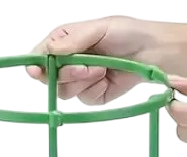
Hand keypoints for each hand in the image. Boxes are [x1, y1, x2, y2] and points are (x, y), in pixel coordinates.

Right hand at [26, 16, 160, 104]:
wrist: (150, 53)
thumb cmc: (126, 34)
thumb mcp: (99, 28)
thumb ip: (73, 40)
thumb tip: (50, 50)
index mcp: (65, 42)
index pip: (40, 55)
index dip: (36, 64)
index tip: (37, 70)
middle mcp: (69, 62)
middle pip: (50, 78)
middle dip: (66, 74)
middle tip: (84, 67)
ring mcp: (79, 81)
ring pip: (65, 91)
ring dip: (83, 81)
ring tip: (102, 69)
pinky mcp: (92, 96)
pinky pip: (84, 99)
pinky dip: (95, 90)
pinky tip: (107, 78)